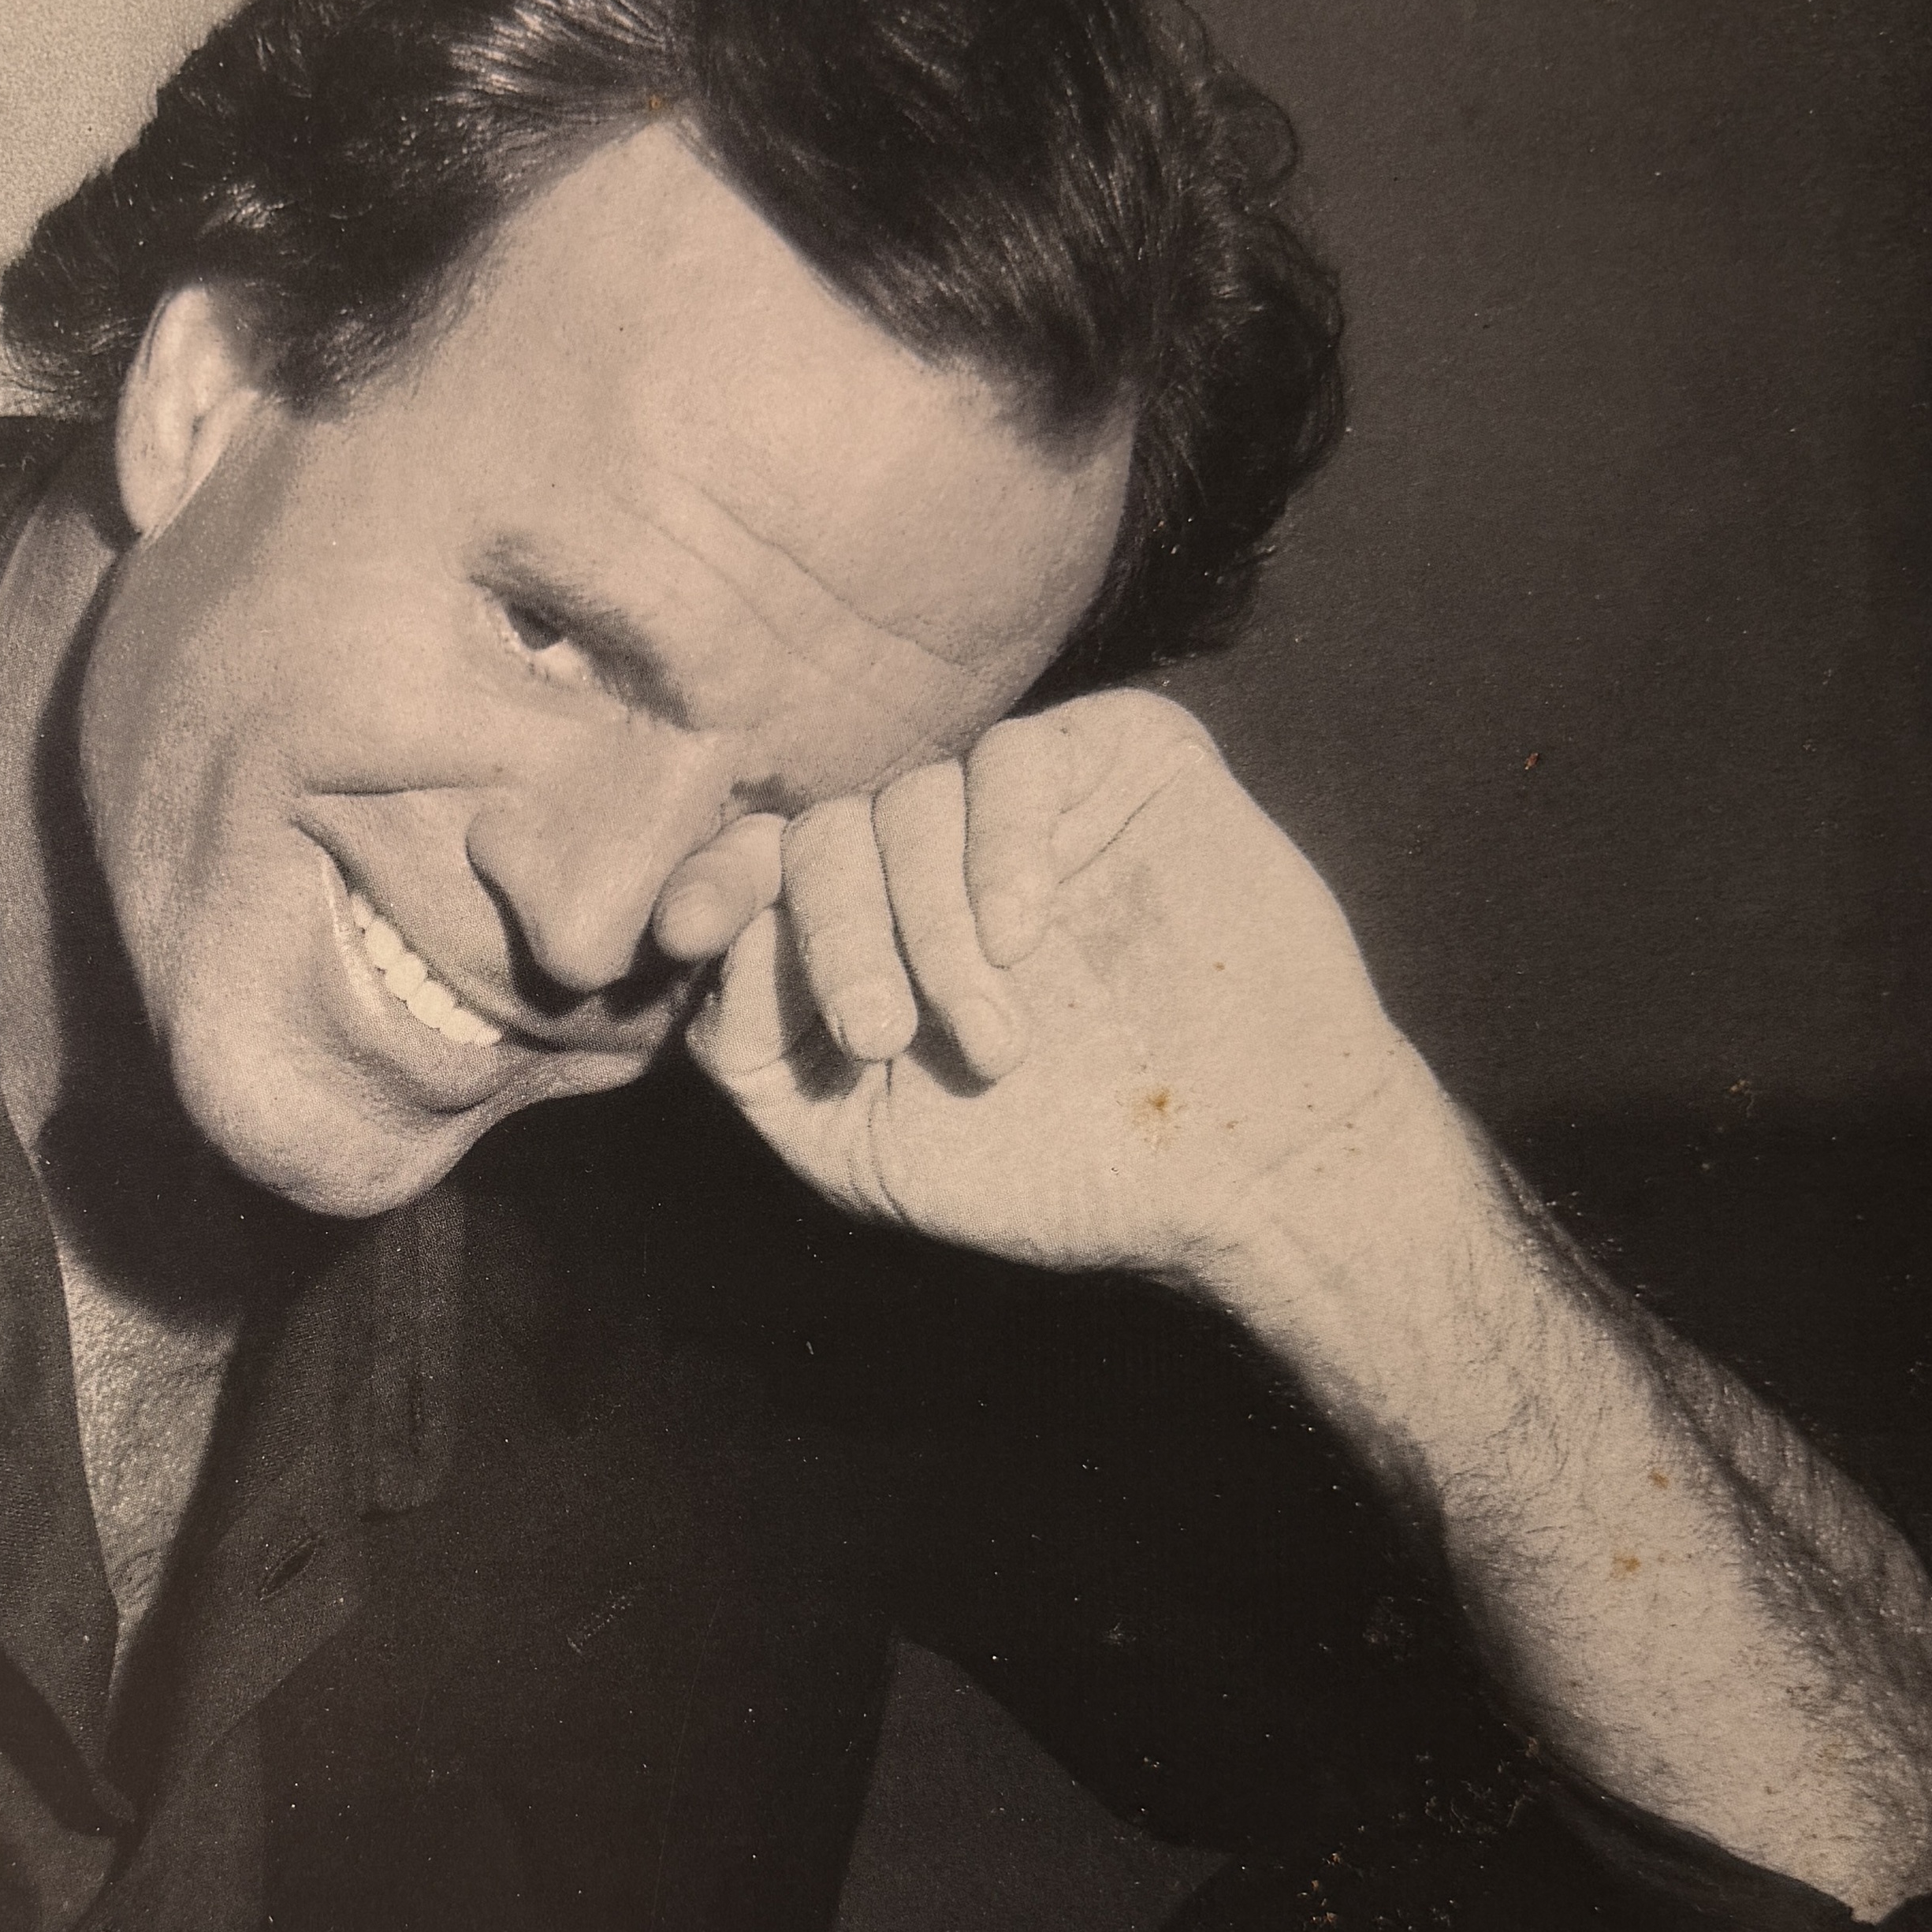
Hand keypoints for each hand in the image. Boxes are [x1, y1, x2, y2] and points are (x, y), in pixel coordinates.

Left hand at [672, 691, 1433, 1285]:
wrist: (1247, 1167)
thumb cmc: (1057, 1173)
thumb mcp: (859, 1146)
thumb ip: (756, 1051)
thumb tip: (696, 951)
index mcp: (867, 932)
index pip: (756, 868)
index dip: (711, 883)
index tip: (684, 931)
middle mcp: (933, 860)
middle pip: (819, 835)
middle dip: (833, 938)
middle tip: (883, 1037)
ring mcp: (1024, 807)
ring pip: (907, 801)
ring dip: (928, 926)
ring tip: (993, 1038)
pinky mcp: (1120, 761)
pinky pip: (1012, 759)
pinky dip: (998, 848)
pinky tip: (1029, 934)